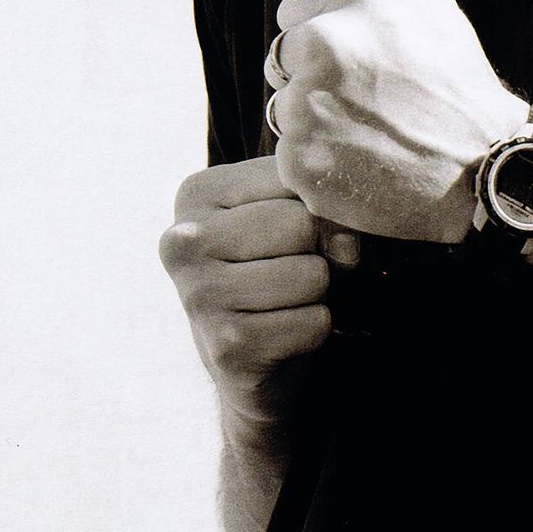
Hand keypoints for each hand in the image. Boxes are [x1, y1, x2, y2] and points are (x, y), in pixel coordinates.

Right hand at [159, 157, 351, 432]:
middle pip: (301, 224)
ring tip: (287, 299)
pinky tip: (284, 332)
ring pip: (312, 275)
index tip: (296, 226)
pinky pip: (313, 323)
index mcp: (197, 193)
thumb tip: (348, 244)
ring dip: (318, 292)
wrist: (246, 357)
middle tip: (292, 268)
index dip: (316, 203)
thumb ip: (324, 208)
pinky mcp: (226, 348)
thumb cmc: (272, 264)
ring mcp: (199, 296)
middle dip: (318, 250)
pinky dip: (314, 329)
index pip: (293, 175)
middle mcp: (184, 241)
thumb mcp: (291, 214)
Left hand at [269, 0, 528, 240]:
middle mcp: (325, 39)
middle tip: (357, 101)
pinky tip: (359, 166)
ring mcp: (306, 101)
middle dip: (311, 75)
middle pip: (284, 58)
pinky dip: (318, 162)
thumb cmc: (464, 92)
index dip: (317, 32)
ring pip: (286, 108)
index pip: (296, 9)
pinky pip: (291, 155)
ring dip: (313, 120)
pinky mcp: (298, 157)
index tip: (337, 57)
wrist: (482, 172)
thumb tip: (346, 3)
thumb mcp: (442, 15)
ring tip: (365, 135)